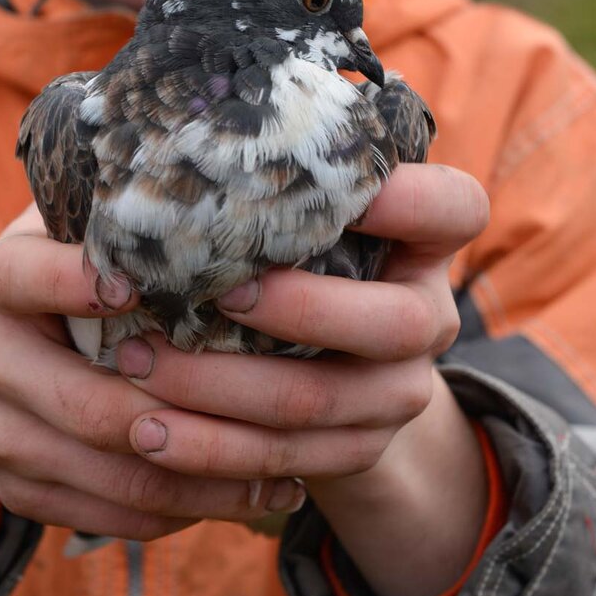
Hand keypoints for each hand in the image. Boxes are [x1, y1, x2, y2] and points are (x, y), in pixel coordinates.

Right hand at [0, 206, 302, 555]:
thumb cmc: (42, 284)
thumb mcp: (52, 232)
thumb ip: (106, 210)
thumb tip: (208, 160)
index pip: (29, 279)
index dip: (80, 284)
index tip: (141, 285)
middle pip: (94, 406)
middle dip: (194, 415)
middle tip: (282, 410)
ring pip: (113, 474)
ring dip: (208, 480)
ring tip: (287, 466)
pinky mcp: (19, 490)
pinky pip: (109, 514)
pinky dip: (182, 512)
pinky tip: (246, 493)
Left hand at [113, 163, 490, 595]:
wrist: (324, 356)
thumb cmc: (292, 247)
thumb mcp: (304, 211)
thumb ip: (276, 181)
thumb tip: (172, 137)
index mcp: (426, 241)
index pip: (456, 210)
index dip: (411, 202)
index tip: (348, 195)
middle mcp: (428, 317)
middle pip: (392, 323)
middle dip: (298, 310)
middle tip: (214, 291)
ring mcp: (401, 391)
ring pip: (321, 400)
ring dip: (221, 387)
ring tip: (139, 363)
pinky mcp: (358, 448)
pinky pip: (286, 459)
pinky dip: (211, 448)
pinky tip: (149, 432)